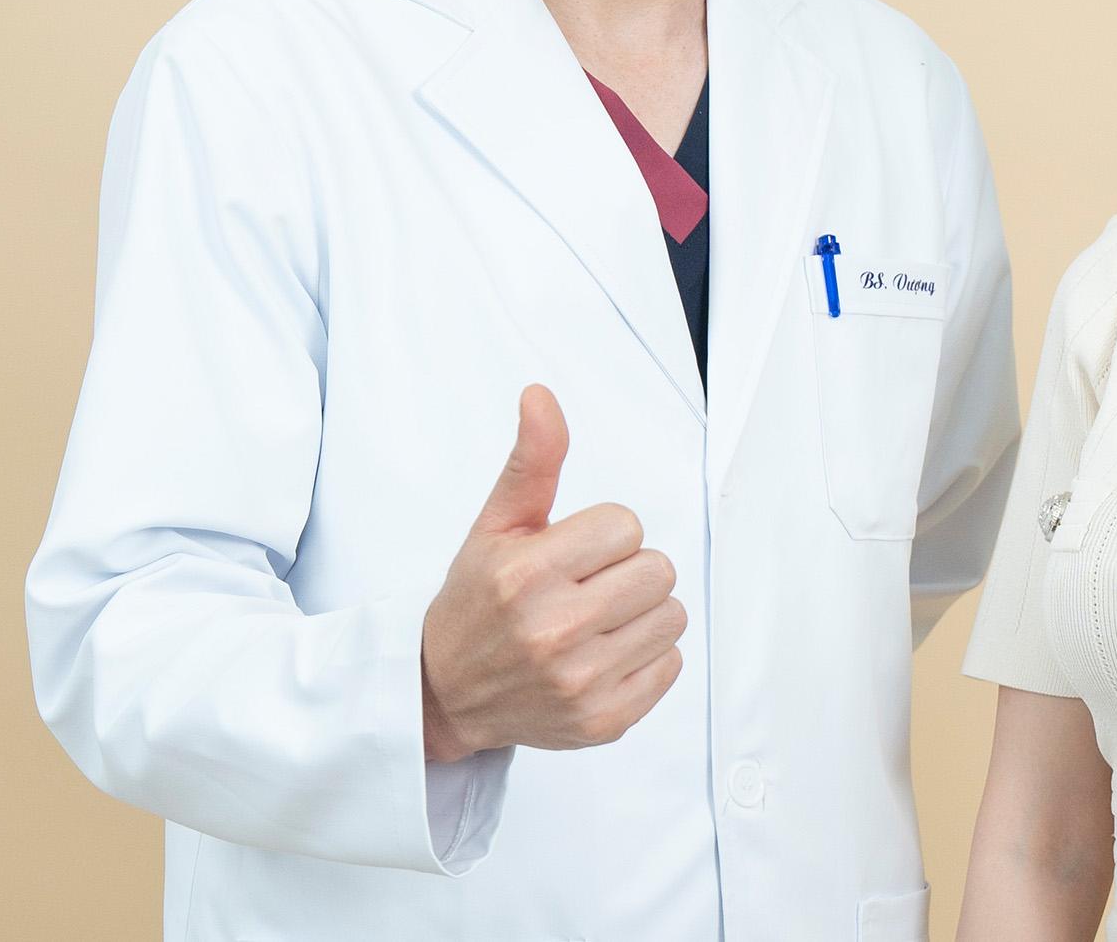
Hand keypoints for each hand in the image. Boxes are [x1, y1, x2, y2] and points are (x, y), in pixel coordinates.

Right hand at [419, 385, 684, 762]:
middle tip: (584, 588)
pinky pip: (671, 665)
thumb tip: (541, 396)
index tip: (571, 555)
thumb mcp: (496, 525)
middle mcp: (553, 631)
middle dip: (626, 572)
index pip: (627, 525)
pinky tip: (602, 656)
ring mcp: (580, 683)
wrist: (444, 695)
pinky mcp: (603, 721)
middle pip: (658, 570)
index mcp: (527, 574)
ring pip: (672, 616)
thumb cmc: (475, 602)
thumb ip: (532, 460)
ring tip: (595, 622)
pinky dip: (646, 658)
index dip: (604, 536)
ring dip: (641, 614)